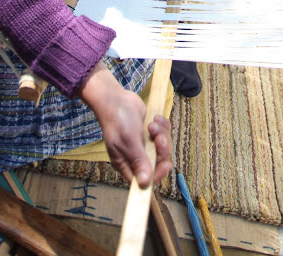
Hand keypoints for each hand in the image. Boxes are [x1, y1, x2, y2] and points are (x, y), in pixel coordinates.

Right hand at [78, 63, 171, 186]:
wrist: (116, 98)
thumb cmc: (117, 120)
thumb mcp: (128, 141)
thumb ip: (138, 161)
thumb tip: (144, 183)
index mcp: (127, 164)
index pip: (145, 179)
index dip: (157, 174)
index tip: (165, 163)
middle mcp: (136, 157)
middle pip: (159, 162)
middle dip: (162, 149)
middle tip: (159, 137)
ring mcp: (145, 144)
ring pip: (164, 146)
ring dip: (162, 134)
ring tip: (152, 124)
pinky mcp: (151, 132)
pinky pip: (165, 133)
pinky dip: (162, 125)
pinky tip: (155, 118)